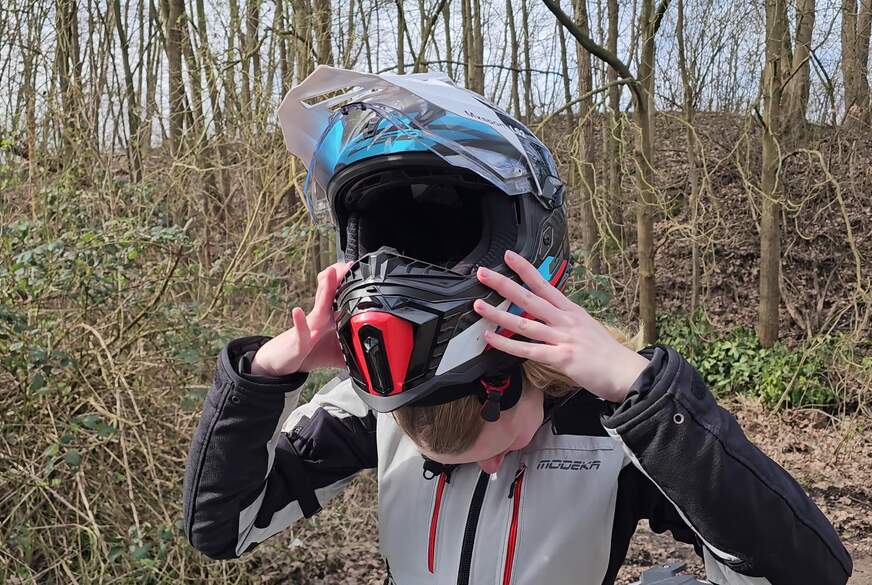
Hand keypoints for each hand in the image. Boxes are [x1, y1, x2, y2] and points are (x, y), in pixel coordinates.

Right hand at [250, 261, 352, 375]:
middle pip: (330, 295)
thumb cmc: (308, 353)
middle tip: (349, 263)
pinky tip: (297, 311)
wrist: (282, 362)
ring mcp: (309, 330)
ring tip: (329, 273)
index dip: (349, 285)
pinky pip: (300, 333)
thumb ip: (353, 351)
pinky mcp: (299, 343)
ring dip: (324, 290)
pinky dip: (299, 322)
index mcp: (328, 320)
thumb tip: (372, 356)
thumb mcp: (335, 353)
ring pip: (318, 308)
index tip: (359, 270)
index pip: (340, 299)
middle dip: (340, 279)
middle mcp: (318, 320)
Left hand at [473, 250, 648, 402]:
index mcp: (571, 311)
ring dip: (498, 313)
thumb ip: (565, 319)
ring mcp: (563, 338)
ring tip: (479, 305)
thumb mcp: (586, 326)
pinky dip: (506, 345)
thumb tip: (549, 314)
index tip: (508, 257)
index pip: (544, 284)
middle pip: (529, 297)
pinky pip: (528, 350)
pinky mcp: (561, 357)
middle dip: (504, 284)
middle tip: (483, 274)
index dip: (525, 269)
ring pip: (524, 323)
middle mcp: (565, 320)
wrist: (627, 372)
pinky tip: (491, 338)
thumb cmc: (607, 353)